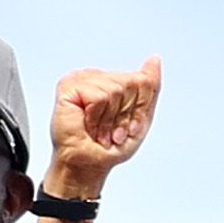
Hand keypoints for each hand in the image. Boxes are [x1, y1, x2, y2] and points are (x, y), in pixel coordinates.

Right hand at [45, 59, 163, 197]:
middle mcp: (96, 76)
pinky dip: (98, 117)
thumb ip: (150, 88)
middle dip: (125, 115)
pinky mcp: (68, 86)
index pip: (143, 81)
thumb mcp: (140, 117)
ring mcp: (81, 79)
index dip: (138, 110)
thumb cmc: (110, 145)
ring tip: (99, 130)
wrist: (88, 163)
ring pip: (116, 89)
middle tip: (112, 130)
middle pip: (131, 84)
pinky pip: (99, 96)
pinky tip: (88, 124)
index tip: (126, 127)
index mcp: (113, 81)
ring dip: (110, 119)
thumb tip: (155, 59)